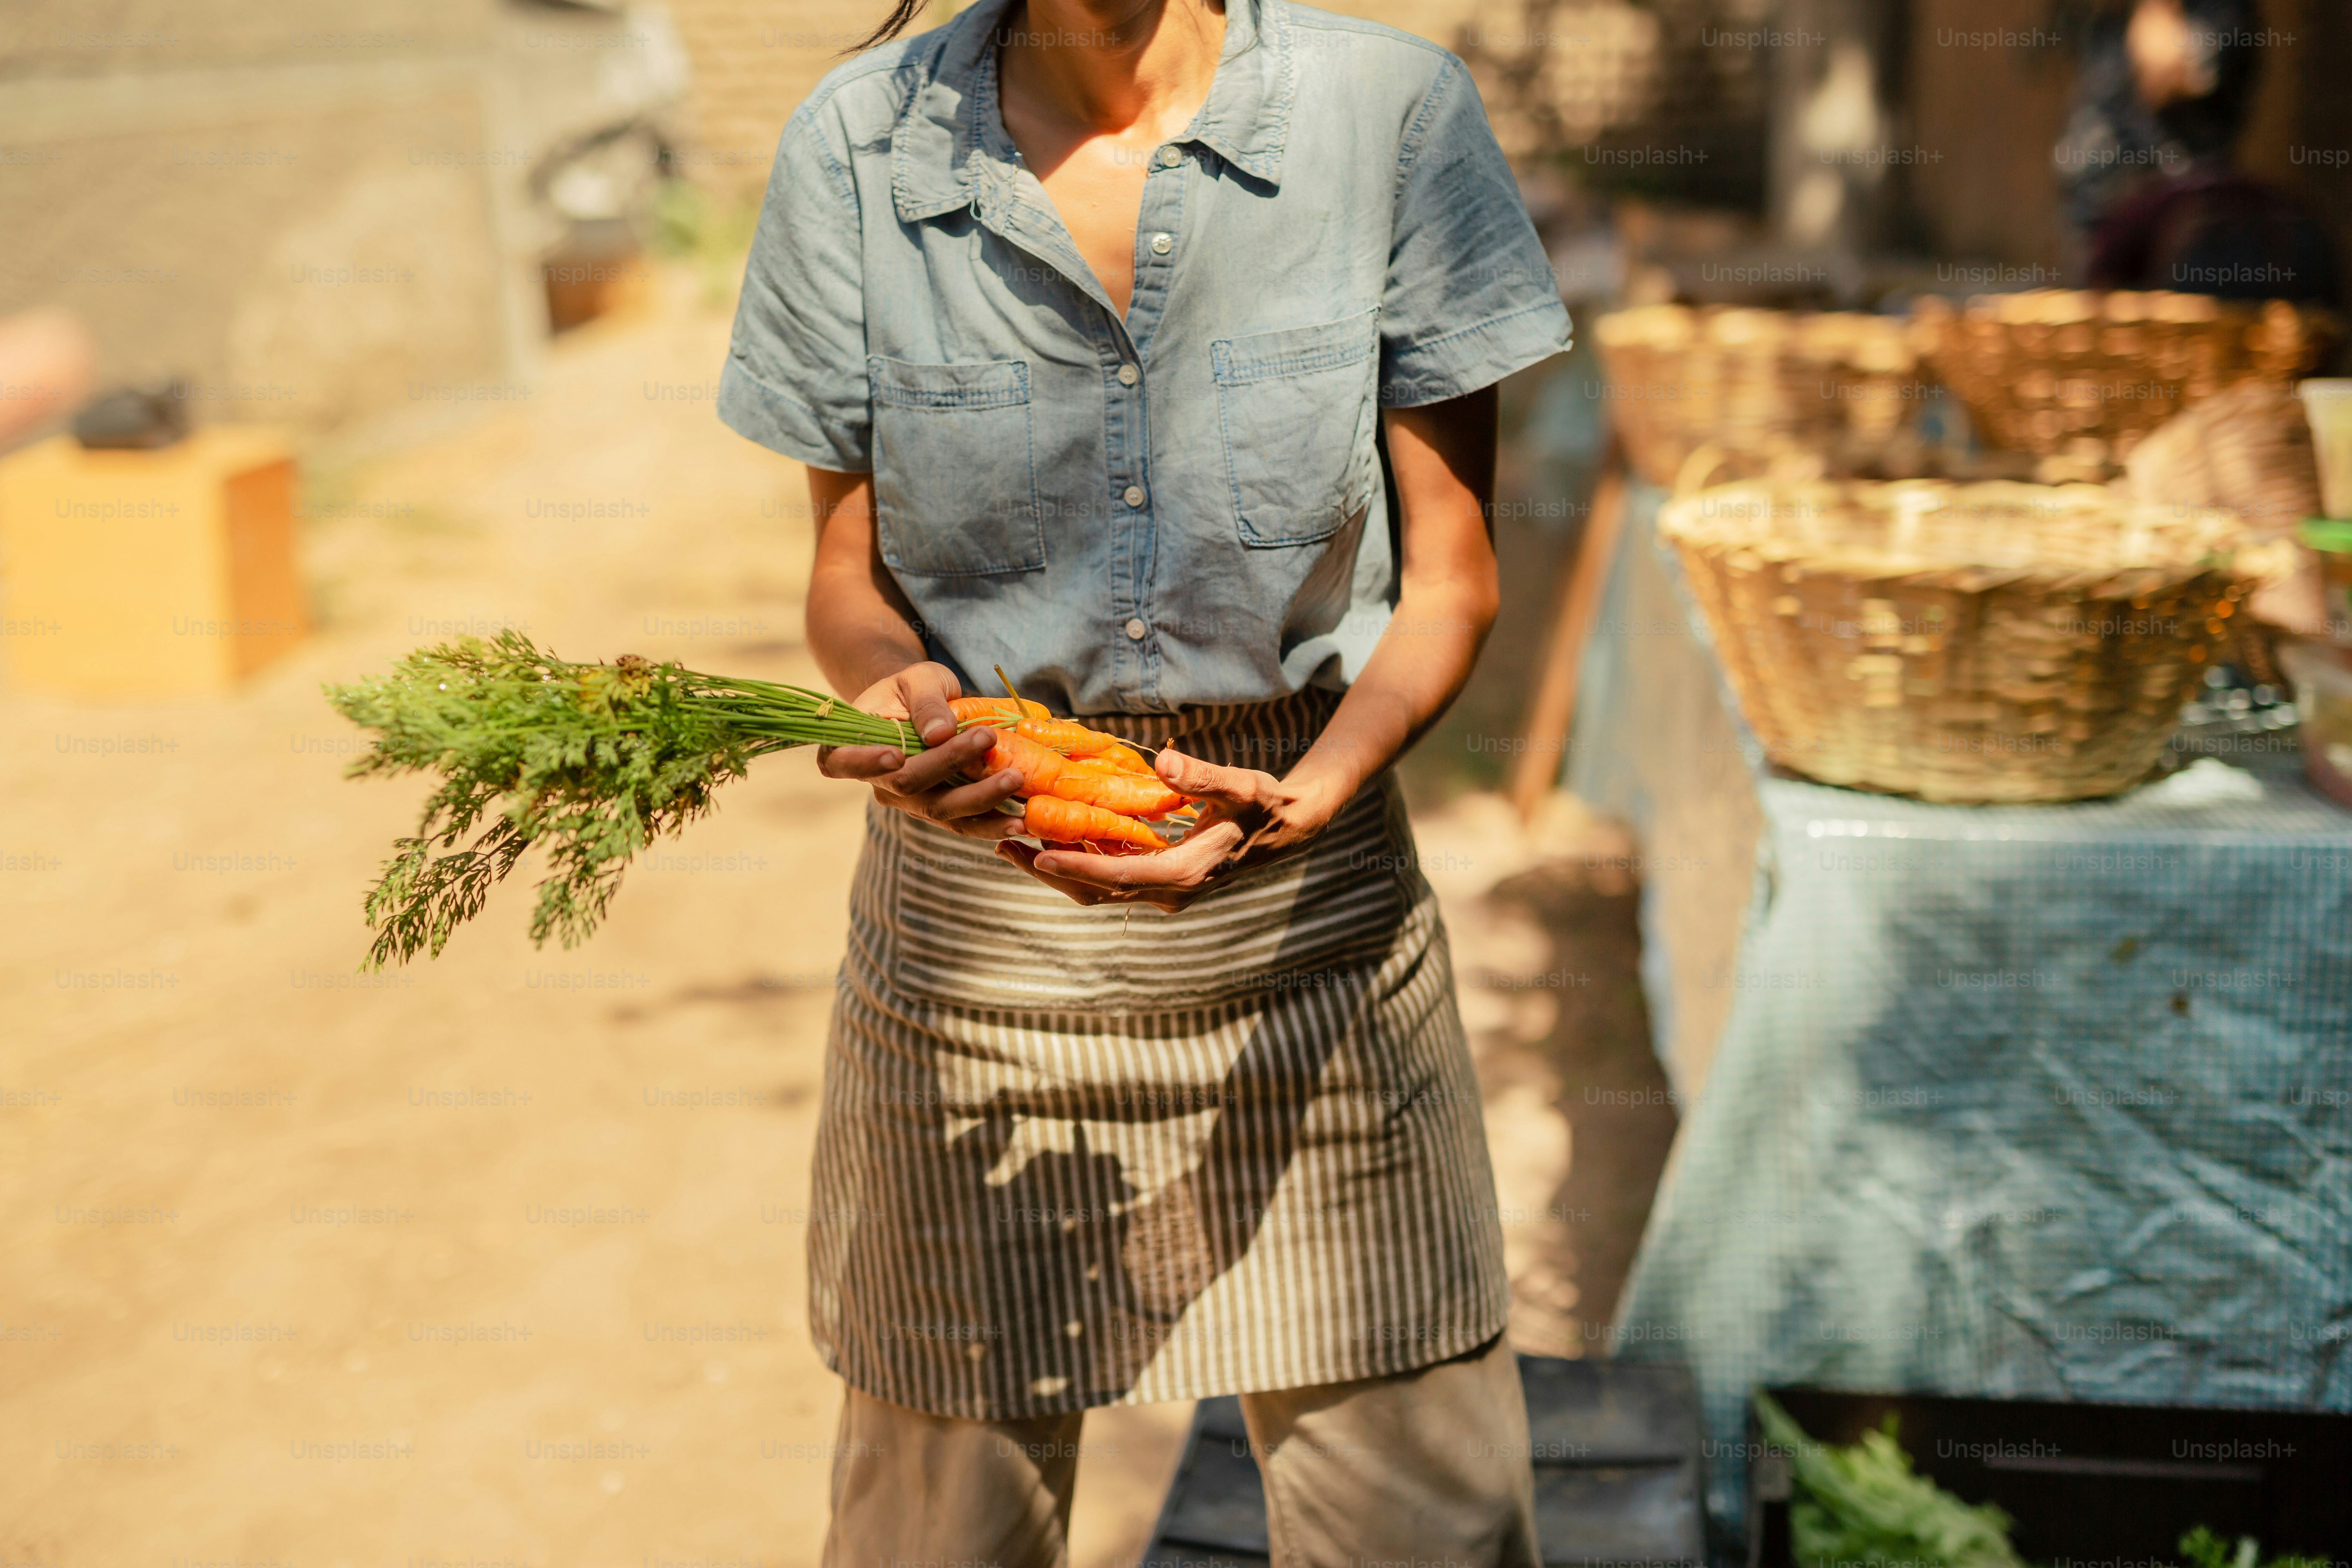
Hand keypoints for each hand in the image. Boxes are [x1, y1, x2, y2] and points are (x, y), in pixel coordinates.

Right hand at [816, 662, 1022, 839]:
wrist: (923, 706)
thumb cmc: (913, 688)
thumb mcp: (918, 679)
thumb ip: (926, 701)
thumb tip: (940, 733)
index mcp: (854, 746)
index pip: (844, 762)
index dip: (866, 763)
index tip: (895, 756)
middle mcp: (880, 783)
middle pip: (909, 785)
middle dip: (949, 763)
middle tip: (987, 738)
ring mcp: (911, 802)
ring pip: (941, 811)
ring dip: (980, 800)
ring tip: (1016, 780)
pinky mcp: (940, 811)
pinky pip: (963, 823)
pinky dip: (992, 823)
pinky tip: (1020, 822)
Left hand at [995, 746, 1340, 911]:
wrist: (1287, 828)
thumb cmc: (1264, 804)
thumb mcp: (1240, 786)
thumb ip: (1203, 777)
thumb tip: (1166, 763)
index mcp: (1186, 873)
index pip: (1119, 875)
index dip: (1075, 866)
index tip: (1036, 854)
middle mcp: (1170, 891)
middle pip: (1097, 891)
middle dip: (1049, 871)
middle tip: (1002, 845)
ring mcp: (1164, 890)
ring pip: (1099, 889)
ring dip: (1057, 870)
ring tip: (1013, 844)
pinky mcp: (1160, 880)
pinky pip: (1110, 878)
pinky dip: (1078, 863)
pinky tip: (1051, 839)